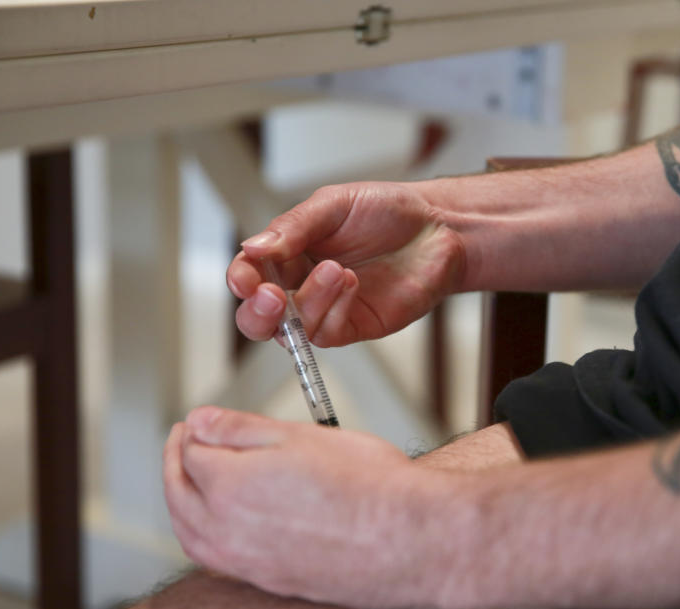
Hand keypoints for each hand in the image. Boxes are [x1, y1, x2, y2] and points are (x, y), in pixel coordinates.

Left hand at [163, 406, 453, 608]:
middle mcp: (227, 531)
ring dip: (181, 501)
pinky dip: (203, 533)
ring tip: (191, 481)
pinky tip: (222, 523)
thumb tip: (201, 422)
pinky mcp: (269, 581)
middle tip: (183, 442)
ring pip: (190, 532)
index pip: (191, 453)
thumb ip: (240, 428)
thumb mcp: (299, 435)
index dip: (193, 430)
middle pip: (179, 493)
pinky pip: (215, 558)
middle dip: (174, 462)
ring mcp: (246, 563)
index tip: (198, 421)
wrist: (410, 538)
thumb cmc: (368, 485)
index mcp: (229, 486)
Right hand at [227, 182, 465, 346]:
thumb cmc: (388, 211)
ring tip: (337, 270)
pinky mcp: (354, 326)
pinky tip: (352, 284)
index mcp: (288, 253)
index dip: (241, 280)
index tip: (246, 278)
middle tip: (273, 296)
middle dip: (259, 312)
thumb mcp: (334, 204)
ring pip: (292, 330)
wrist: (438, 228)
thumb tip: (253, 248)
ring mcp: (327, 309)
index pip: (249, 275)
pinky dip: (334, 310)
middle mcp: (301, 284)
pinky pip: (327, 334)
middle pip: (259, 316)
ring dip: (309, 302)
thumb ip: (293, 227)